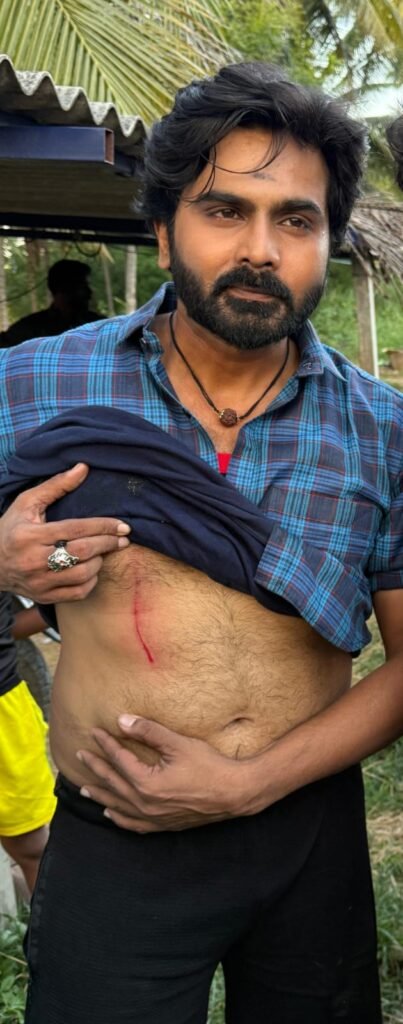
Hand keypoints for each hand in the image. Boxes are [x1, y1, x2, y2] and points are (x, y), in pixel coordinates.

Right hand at [0, 463, 130, 601]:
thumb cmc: (11, 528)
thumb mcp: (27, 502)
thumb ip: (56, 485)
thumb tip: (83, 468)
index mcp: (30, 535)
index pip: (75, 529)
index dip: (103, 526)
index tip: (123, 525)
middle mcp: (34, 560)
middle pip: (82, 552)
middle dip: (108, 544)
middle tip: (123, 539)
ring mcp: (39, 582)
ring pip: (82, 574)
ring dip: (100, 562)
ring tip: (103, 552)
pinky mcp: (43, 596)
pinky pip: (77, 593)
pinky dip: (91, 581)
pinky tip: (92, 570)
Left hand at [76, 716, 255, 831]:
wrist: (234, 793)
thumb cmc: (208, 766)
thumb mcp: (177, 743)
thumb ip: (148, 731)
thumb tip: (122, 720)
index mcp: (146, 783)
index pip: (119, 760)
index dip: (106, 744)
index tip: (95, 732)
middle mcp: (145, 804)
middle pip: (113, 783)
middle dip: (96, 768)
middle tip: (80, 755)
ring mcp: (154, 817)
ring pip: (118, 807)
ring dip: (101, 795)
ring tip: (85, 789)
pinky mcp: (164, 824)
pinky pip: (134, 825)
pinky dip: (119, 818)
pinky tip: (112, 815)